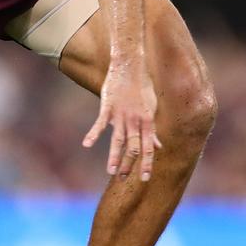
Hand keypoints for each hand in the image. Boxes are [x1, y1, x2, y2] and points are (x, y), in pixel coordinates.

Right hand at [82, 63, 161, 180]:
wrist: (131, 65)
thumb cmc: (143, 87)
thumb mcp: (151, 109)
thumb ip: (152, 130)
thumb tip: (158, 146)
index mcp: (147, 122)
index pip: (148, 148)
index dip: (147, 164)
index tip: (145, 179)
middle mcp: (136, 120)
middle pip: (133, 147)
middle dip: (128, 165)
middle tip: (123, 180)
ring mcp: (121, 114)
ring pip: (118, 140)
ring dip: (114, 157)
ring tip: (111, 172)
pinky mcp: (108, 107)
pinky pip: (100, 123)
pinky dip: (93, 134)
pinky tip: (86, 144)